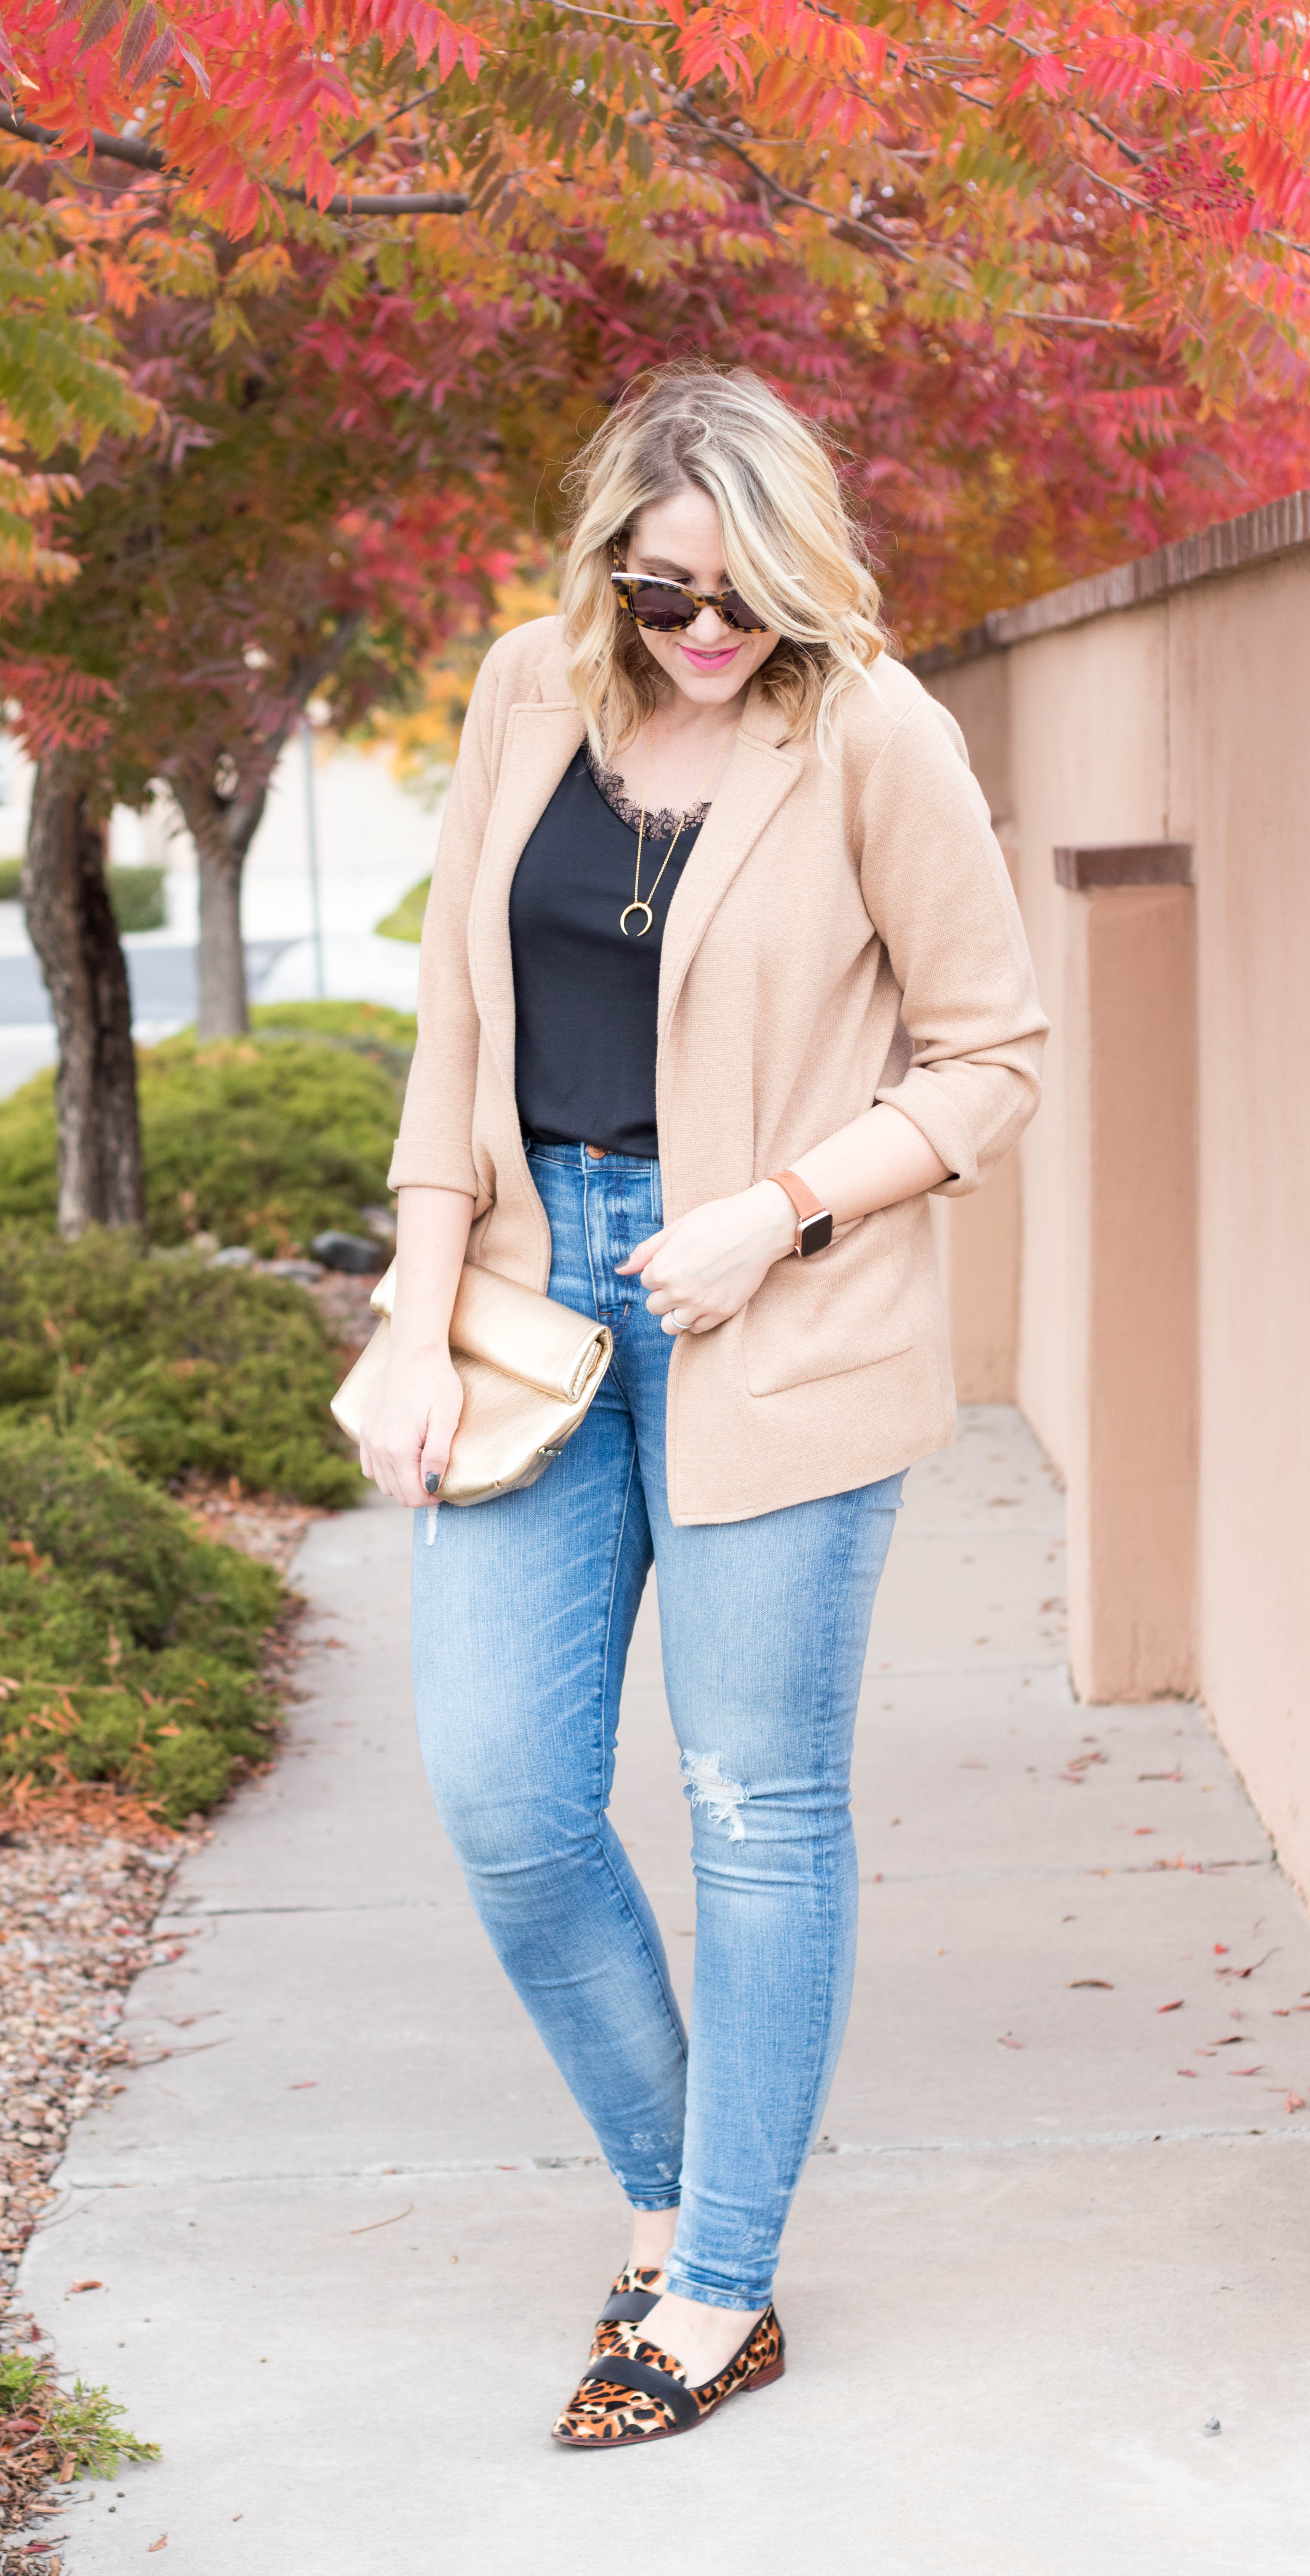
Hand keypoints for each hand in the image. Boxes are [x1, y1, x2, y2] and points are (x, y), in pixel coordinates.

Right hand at [359, 1345, 464, 1506]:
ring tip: (422, 1467)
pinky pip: (369, 1465)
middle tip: (437, 1476)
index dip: (432, 1498)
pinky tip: (401, 1459)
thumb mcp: (446, 1419)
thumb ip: (437, 1456)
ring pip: (381, 1482)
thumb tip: (430, 1486)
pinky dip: (384, 1470)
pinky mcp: (365, 1429)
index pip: (412, 1495)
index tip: (446, 1486)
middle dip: (418, 1492)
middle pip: (396, 1493)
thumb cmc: (436, 1382)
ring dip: (401, 1483)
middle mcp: (378, 1448)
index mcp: (398, 1449)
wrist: (413, 1352)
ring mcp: (368, 1439)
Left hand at [617, 1182, 794, 1334]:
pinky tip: (704, 1300)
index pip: (646, 1281)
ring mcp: (701, 1305)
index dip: (659, 1269)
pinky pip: (695, 1329)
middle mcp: (679, 1292)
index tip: (677, 1258)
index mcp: (663, 1269)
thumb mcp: (675, 1229)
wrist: (758, 1227)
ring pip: (670, 1326)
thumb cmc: (717, 1220)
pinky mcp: (721, 1312)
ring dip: (675, 1311)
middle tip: (685, 1274)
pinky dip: (695, 1319)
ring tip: (690, 1293)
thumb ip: (645, 1252)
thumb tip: (620, 1269)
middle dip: (664, 1292)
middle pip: (654, 1306)